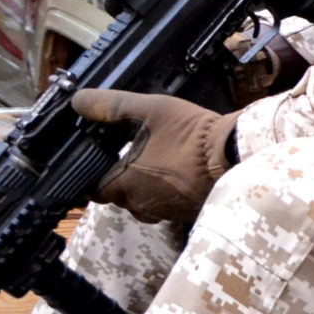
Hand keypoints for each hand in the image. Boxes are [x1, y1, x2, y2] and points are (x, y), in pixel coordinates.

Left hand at [71, 89, 238, 225]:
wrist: (235, 154)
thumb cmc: (190, 135)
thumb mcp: (149, 109)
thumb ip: (110, 106)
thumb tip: (77, 101)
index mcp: (124, 183)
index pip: (94, 189)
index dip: (95, 175)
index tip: (104, 161)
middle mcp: (141, 204)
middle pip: (119, 197)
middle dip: (122, 180)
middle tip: (135, 157)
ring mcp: (166, 212)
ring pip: (144, 205)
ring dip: (145, 189)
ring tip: (158, 167)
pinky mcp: (188, 213)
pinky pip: (168, 207)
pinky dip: (168, 193)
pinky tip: (179, 175)